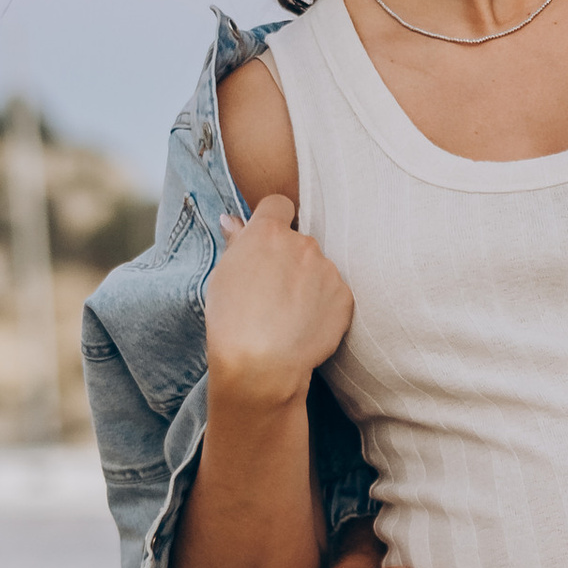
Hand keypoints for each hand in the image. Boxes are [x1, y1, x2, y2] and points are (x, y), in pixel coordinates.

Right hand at [203, 200, 352, 405]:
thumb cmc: (232, 320)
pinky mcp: (344, 296)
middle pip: (299, 241)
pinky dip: (323, 305)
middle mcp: (303, 243)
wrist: (260, 363)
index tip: (268, 241)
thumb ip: (236, 243)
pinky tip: (305, 325)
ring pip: (318, 268)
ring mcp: (327, 270)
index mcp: (268, 232)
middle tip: (273, 291)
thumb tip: (233, 220)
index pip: (279, 204)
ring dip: (308, 283)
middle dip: (290, 259)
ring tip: (289, 314)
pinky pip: (333, 293)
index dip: (273, 220)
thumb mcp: (223, 275)